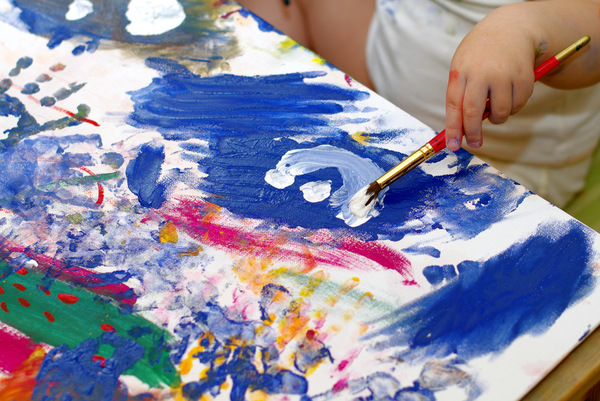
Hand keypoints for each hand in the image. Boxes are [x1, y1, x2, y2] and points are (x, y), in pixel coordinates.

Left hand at [443, 6, 536, 150]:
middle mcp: (482, 73)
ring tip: (494, 108)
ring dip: (497, 118)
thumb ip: (461, 96)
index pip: (454, 105)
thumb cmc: (479, 55)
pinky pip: (518, 105)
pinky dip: (513, 107)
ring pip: (500, 113)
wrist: (509, 29)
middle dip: (473, 133)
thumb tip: (461, 130)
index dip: (453, 128)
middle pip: (473, 112)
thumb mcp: (463, 68)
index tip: (452, 146)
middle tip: (474, 143)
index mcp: (461, 72)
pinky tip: (509, 95)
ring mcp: (504, 75)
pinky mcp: (524, 77)